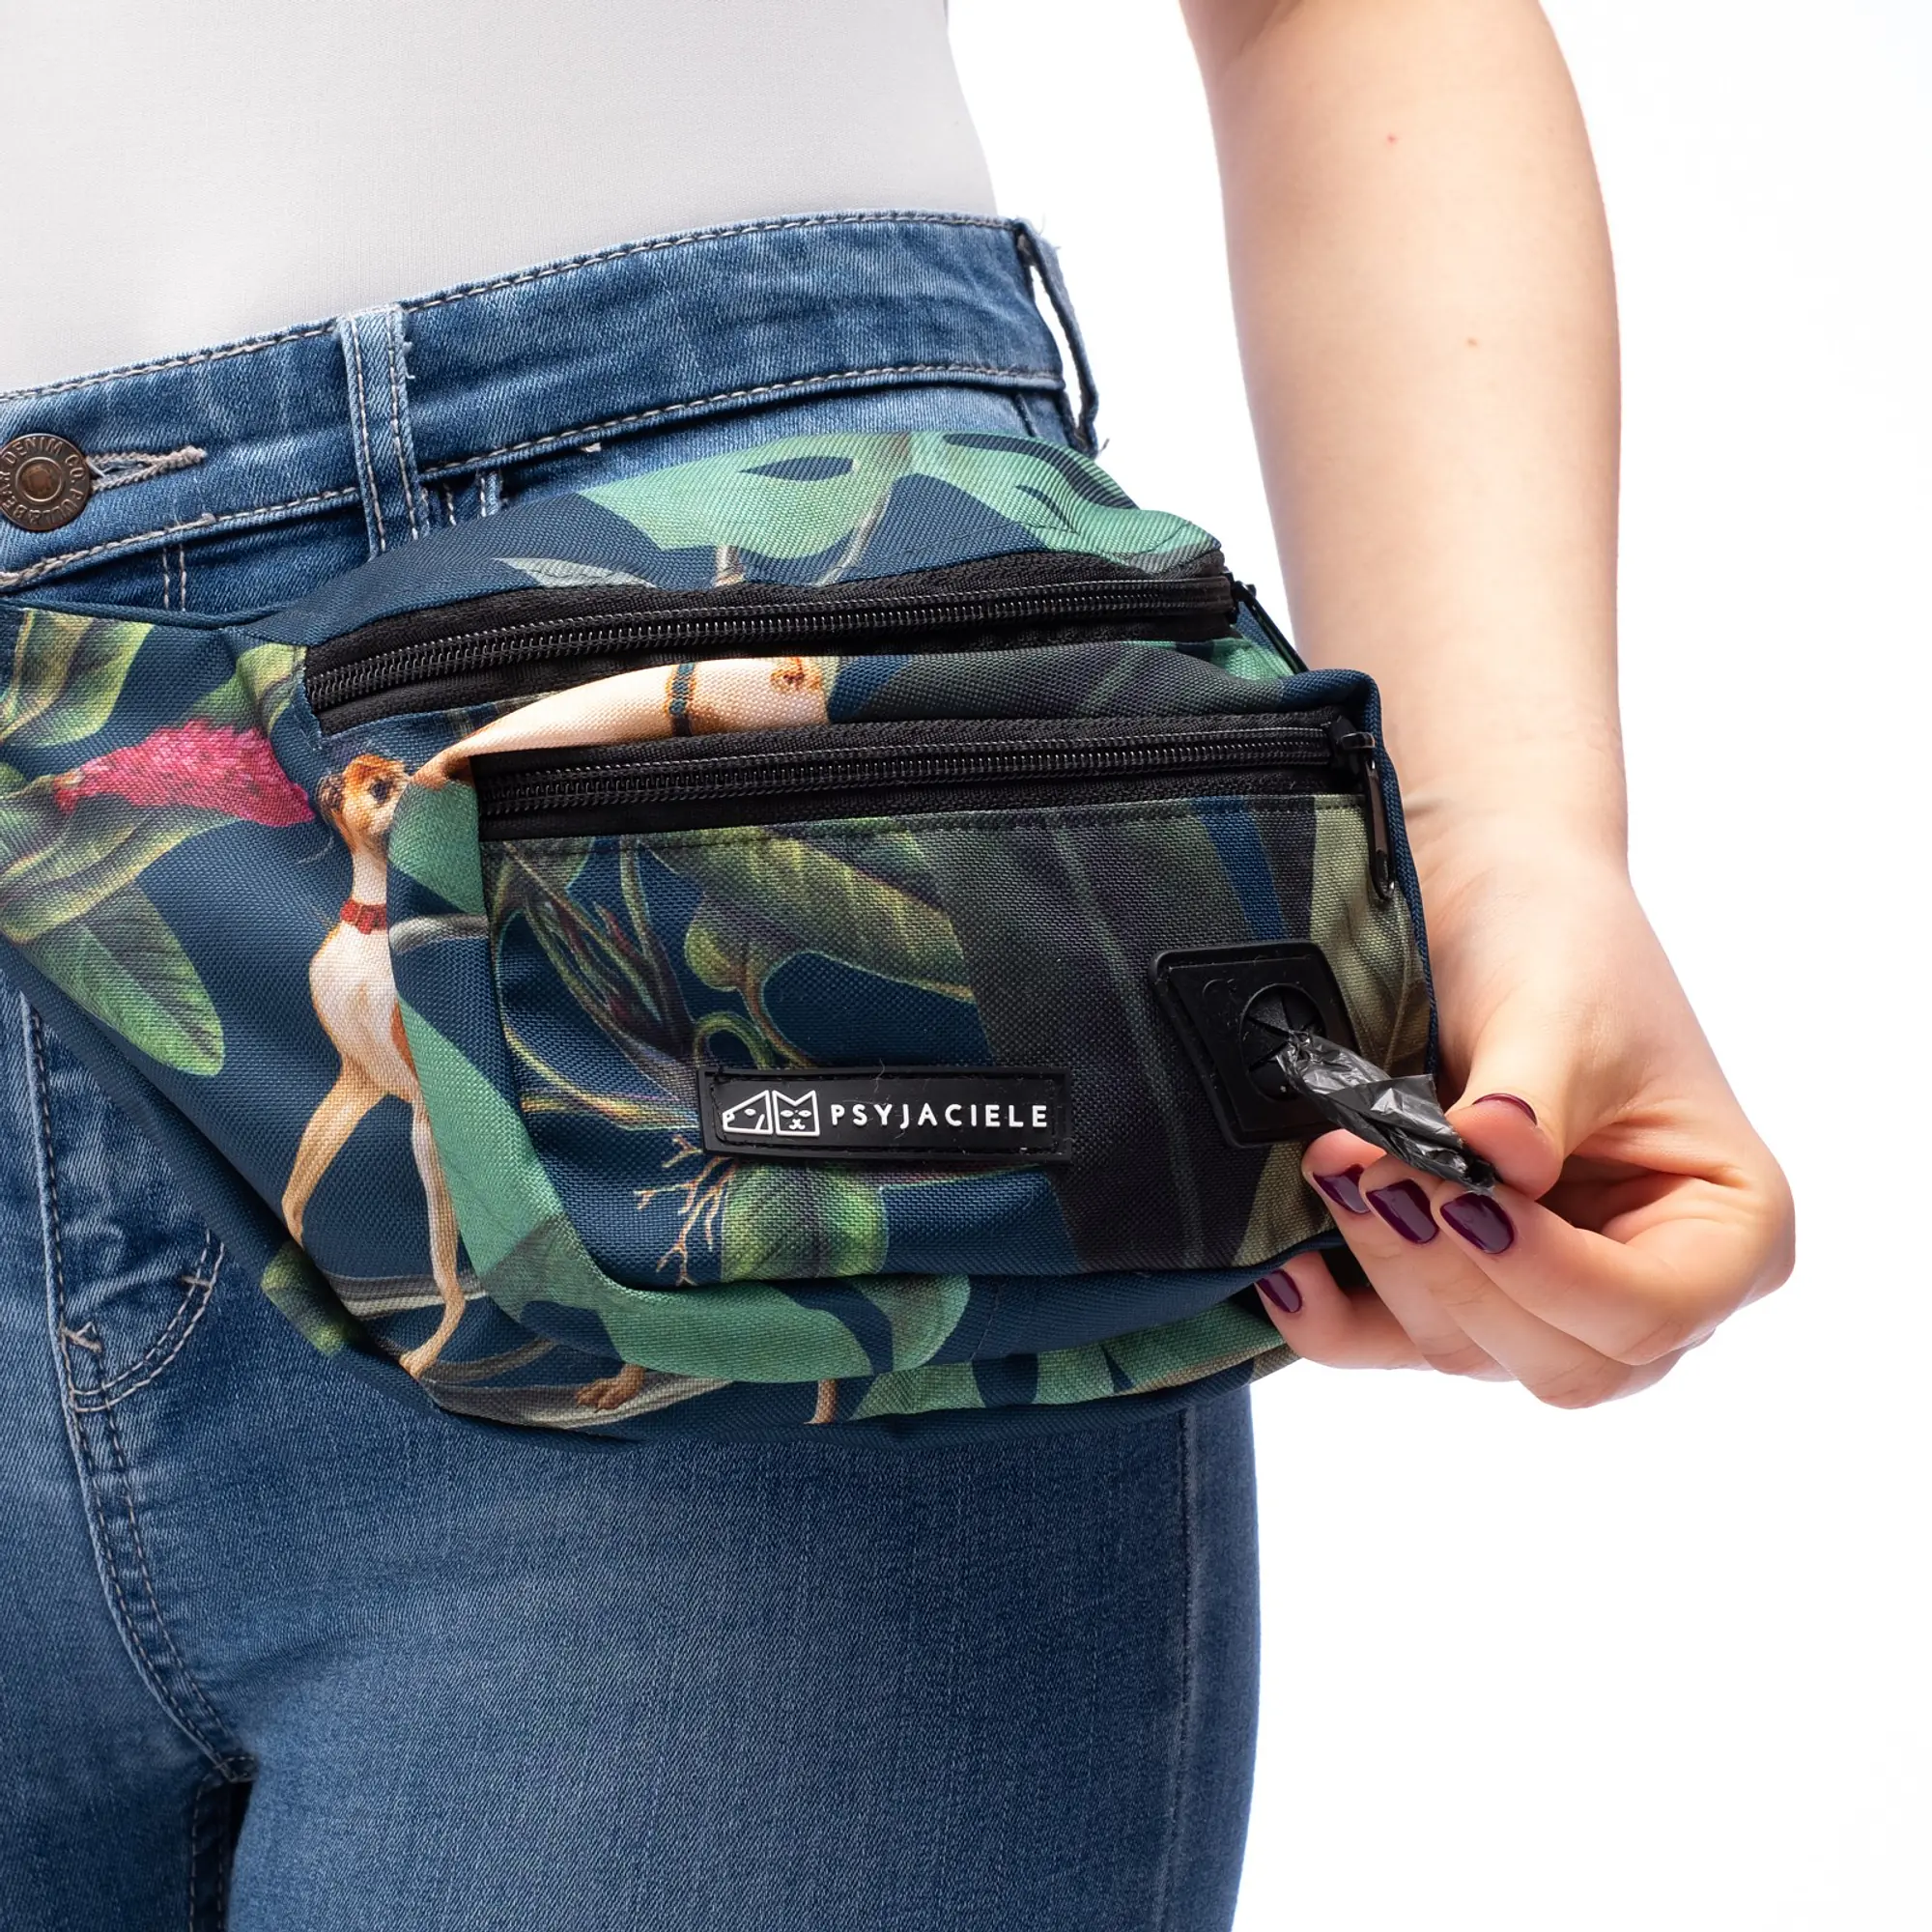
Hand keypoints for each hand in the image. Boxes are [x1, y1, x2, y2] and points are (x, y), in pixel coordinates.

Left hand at [1254, 841, 1793, 1405]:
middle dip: (1451, 1270)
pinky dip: (1330, 1316)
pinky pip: (1385, 1342)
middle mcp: (1642, 1282)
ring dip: (1383, 1265)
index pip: (1649, 1314)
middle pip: (1553, 1359)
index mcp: (1726, 1232)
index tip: (1469, 1199)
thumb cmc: (1560, 945)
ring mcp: (1540, 1294)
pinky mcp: (1448, 1280)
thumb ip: (1532, 1102)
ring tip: (1334, 1163)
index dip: (1551, 1276)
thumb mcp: (1561, 1012)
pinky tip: (1284, 1269)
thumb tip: (1495, 1160)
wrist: (1483, 896)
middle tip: (1378, 1170)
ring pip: (1461, 1350)